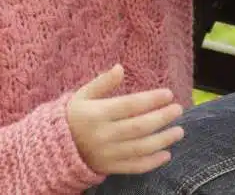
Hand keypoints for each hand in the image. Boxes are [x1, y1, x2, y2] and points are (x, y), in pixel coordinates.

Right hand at [66, 65, 183, 175]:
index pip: (129, 105)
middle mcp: (103, 135)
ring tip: (179, 131)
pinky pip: (134, 167)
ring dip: (163, 140)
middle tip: (178, 109)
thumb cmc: (73, 116)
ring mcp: (107, 154)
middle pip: (139, 127)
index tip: (168, 94)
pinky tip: (167, 154)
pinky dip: (152, 163)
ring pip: (140, 148)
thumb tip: (120, 68)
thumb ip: (102, 82)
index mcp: (97, 114)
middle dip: (162, 118)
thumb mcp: (82, 95)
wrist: (54, 147)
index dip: (151, 100)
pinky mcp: (109, 167)